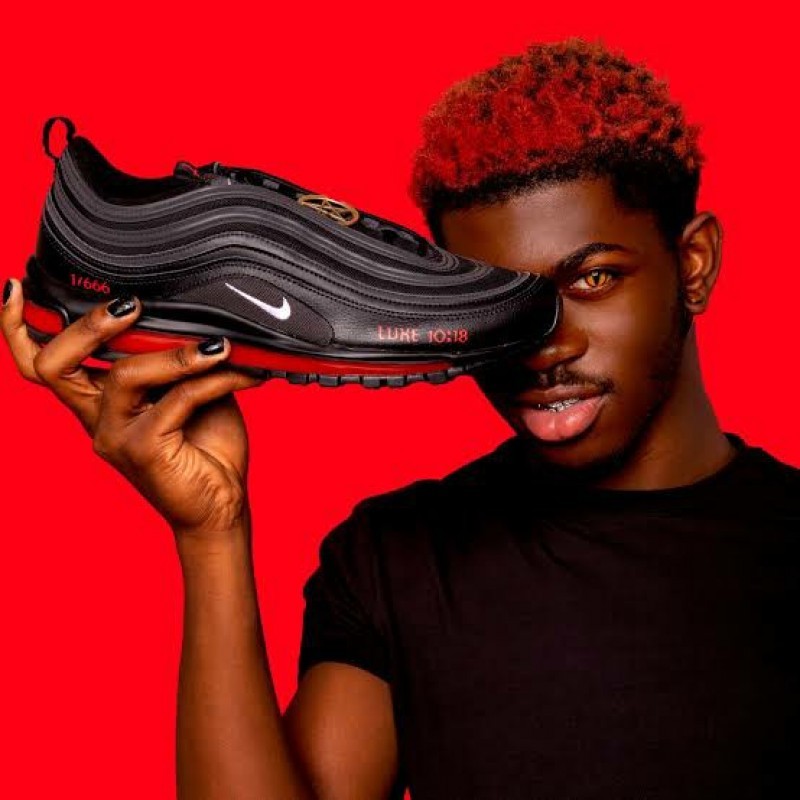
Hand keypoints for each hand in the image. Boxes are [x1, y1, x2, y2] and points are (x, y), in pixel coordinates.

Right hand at [1, 279, 264, 544]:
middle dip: (90, 326)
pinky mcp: (141, 451)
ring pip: (123, 375)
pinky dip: (211, 380)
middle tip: (133, 306)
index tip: (14, 284)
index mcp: (97, 401)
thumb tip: (194, 315)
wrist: (221, 506)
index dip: (16, 326)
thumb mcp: (189, 390)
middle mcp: (95, 419)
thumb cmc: (205, 446)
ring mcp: (114, 437)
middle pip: (54, 366)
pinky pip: (175, 399)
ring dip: (175, 354)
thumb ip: (177, 357)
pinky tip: (241, 375)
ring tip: (218, 347)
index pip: (40, 363)